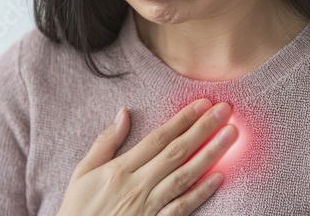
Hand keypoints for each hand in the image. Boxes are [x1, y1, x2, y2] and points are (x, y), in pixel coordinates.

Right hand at [57, 99, 237, 215]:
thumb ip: (105, 142)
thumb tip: (122, 113)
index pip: (158, 138)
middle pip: (177, 152)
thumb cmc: (79, 208)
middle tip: (225, 111)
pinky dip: (201, 193)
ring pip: (185, 176)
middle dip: (203, 129)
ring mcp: (149, 206)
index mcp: (120, 169)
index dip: (182, 119)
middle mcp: (138, 185)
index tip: (202, 104)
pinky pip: (182, 208)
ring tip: (230, 136)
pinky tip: (220, 177)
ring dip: (210, 154)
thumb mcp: (83, 172)